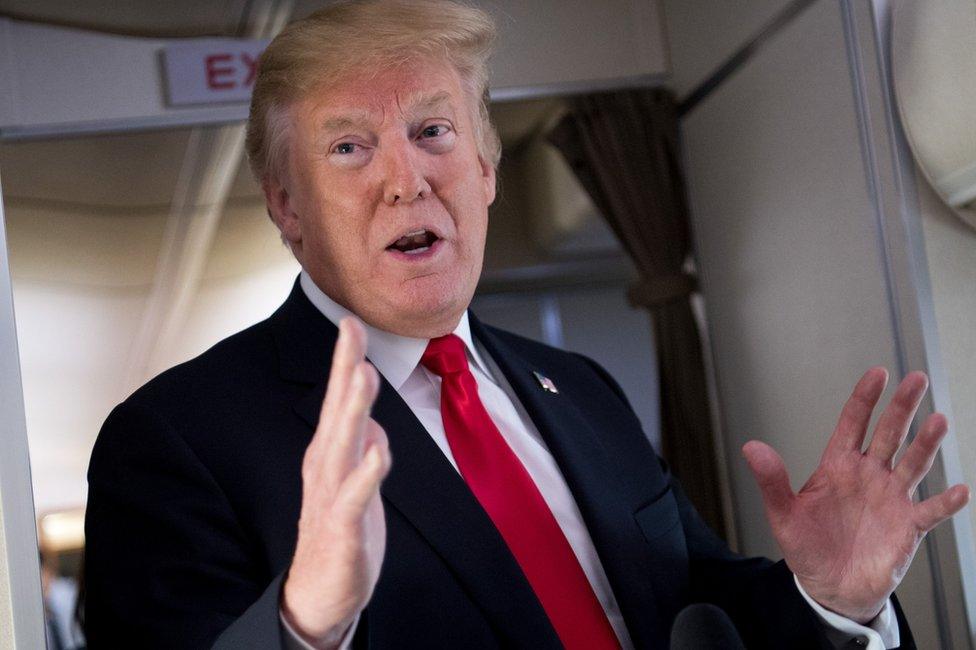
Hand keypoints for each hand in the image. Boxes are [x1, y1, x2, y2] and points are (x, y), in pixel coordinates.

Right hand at [282, 318, 391, 646]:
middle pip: (337, 409)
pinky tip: (378, 454)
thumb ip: (364, 448)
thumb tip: (376, 426)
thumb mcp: (353, 481)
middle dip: (344, 366)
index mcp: (329, 452)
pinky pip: (355, 497)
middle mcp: (326, 466)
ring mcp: (332, 494)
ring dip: (354, 408)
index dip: (345, 359)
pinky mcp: (343, 527)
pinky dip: (366, 474)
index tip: (350, 319)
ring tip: (363, 373)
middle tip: (350, 326)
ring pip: (343, 444)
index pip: (338, 398)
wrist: (319, 593)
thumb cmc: (339, 530)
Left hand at [743, 367, 969, 622]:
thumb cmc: (808, 547)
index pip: (852, 424)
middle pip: (889, 434)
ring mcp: (891, 499)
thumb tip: (751, 447)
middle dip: (902, 407)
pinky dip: (946, 502)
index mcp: (838, 467)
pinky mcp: (908, 527)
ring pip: (913, 464)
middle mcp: (869, 476)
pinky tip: (959, 490)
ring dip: (926, 444)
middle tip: (916, 379)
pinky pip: (931, 511)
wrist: (830, 587)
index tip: (877, 373)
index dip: (864, 399)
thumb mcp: (783, 514)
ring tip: (938, 421)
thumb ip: (771, 481)